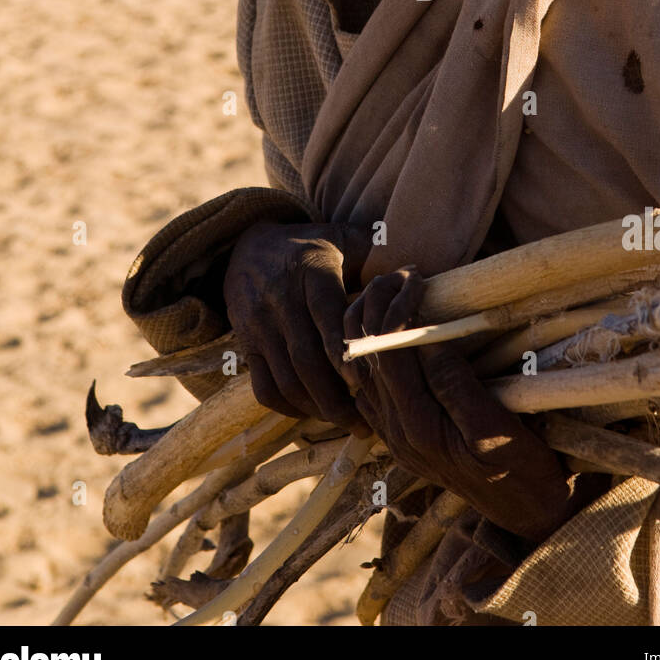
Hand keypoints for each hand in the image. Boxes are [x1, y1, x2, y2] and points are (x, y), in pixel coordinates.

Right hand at [224, 220, 370, 432]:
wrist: (246, 247)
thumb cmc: (309, 247)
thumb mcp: (340, 238)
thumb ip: (373, 251)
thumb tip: (414, 268)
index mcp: (310, 270)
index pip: (325, 316)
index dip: (344, 352)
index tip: (364, 382)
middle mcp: (280, 298)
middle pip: (306, 358)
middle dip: (337, 397)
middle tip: (364, 422)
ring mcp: (258, 324)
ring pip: (286, 379)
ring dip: (317, 408)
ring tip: (346, 421)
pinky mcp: (245, 344)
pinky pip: (264, 388)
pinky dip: (288, 408)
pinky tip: (313, 412)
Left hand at [342, 268, 575, 541]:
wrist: (529, 517)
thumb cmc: (526, 471)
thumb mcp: (498, 430)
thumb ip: (456, 386)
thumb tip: (427, 340)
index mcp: (418, 429)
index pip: (390, 355)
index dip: (397, 310)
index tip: (418, 277)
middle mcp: (397, 433)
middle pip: (366, 358)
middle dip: (377, 307)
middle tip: (401, 273)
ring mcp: (395, 436)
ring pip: (360, 370)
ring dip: (368, 324)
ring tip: (389, 289)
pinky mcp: (401, 436)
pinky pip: (369, 387)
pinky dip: (369, 350)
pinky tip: (385, 328)